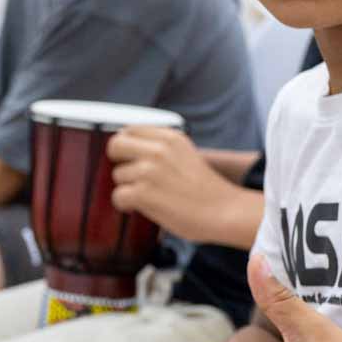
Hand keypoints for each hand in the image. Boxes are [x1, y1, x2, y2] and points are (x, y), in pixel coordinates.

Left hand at [108, 127, 252, 245]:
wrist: (225, 212)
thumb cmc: (205, 190)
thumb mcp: (185, 155)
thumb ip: (161, 149)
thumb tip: (129, 152)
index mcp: (170, 137)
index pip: (129, 130)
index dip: (125, 146)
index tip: (130, 159)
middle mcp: (158, 149)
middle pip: (115, 145)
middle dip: (118, 162)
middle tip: (129, 177)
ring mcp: (150, 170)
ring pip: (118, 176)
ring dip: (128, 188)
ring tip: (148, 197)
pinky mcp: (144, 192)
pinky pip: (118, 196)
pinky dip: (125, 205)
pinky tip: (139, 207)